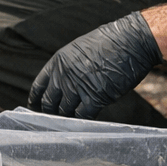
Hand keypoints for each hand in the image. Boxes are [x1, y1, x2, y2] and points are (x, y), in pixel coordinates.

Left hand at [29, 11, 161, 119]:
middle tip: (52, 120)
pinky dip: (82, 121)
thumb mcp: (79, 49)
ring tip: (69, 124)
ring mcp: (78, 87)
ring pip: (65, 111)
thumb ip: (68, 67)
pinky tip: (84, 123)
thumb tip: (64, 82)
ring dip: (66, 119)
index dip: (36, 100)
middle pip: (49, 102)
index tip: (34, 107)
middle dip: (50, 113)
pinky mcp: (96, 98)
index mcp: (58, 62)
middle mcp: (64, 76)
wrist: (131, 41)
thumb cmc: (110, 42)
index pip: (39, 86)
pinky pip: (83, 116)